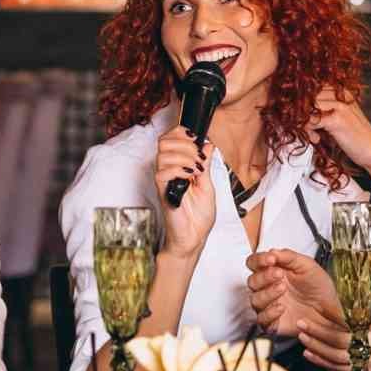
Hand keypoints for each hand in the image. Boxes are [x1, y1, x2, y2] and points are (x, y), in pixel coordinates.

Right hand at [154, 125, 215, 259]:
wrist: (193, 238)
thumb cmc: (198, 216)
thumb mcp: (208, 185)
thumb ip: (206, 164)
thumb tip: (208, 144)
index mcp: (178, 166)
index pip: (171, 138)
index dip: (181, 132)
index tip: (197, 138)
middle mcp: (168, 171)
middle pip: (164, 141)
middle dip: (185, 143)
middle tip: (199, 157)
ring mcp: (164, 182)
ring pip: (163, 154)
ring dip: (185, 157)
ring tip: (197, 169)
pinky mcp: (163, 192)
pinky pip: (162, 173)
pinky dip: (179, 170)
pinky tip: (190, 177)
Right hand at [246, 248, 342, 336]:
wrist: (331, 310)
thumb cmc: (320, 288)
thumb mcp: (308, 266)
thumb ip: (289, 256)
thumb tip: (272, 251)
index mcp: (274, 271)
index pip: (254, 263)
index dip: (259, 260)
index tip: (271, 259)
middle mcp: (269, 288)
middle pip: (252, 281)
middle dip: (264, 277)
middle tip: (279, 274)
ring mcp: (270, 305)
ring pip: (255, 300)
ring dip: (267, 293)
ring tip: (283, 289)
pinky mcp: (273, 322)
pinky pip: (262, 319)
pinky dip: (269, 313)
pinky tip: (281, 307)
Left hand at [297, 290, 370, 370]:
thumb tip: (351, 292)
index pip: (350, 320)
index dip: (331, 315)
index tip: (317, 308)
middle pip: (340, 340)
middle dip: (318, 332)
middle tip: (302, 323)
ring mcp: (370, 359)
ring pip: (338, 356)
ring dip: (317, 347)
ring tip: (302, 337)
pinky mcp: (367, 369)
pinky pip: (342, 368)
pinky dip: (324, 362)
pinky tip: (311, 354)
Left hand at [307, 87, 370, 176]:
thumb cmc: (357, 136)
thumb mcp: (341, 117)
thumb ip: (325, 109)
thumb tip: (300, 108)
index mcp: (342, 91)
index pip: (313, 87)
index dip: (303, 102)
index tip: (303, 116)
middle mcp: (341, 94)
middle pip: (308, 95)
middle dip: (301, 112)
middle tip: (306, 127)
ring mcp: (340, 106)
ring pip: (307, 107)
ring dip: (304, 123)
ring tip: (313, 134)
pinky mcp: (337, 120)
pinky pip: (311, 120)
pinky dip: (308, 131)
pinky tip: (317, 139)